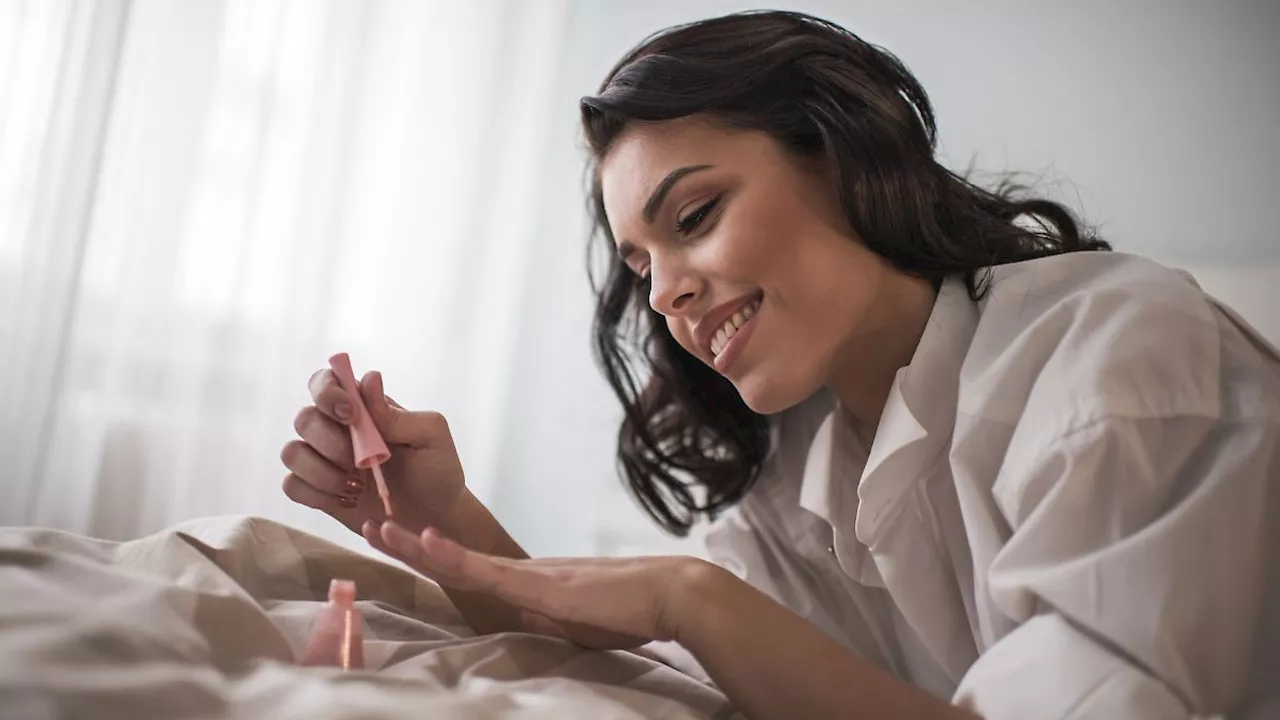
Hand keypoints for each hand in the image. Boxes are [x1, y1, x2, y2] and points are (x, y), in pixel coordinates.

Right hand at [281, 369, 468, 536]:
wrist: (436, 517)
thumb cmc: (437, 470)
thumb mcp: (430, 436)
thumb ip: (396, 413)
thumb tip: (369, 379)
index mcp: (364, 407)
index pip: (326, 381)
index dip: (327, 392)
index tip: (350, 415)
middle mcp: (337, 428)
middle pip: (304, 419)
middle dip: (329, 442)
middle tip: (360, 463)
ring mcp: (323, 460)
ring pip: (291, 453)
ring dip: (321, 472)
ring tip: (357, 487)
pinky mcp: (316, 490)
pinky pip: (291, 485)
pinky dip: (316, 494)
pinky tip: (347, 501)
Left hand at [364, 520, 714, 649]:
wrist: (668, 595)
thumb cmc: (631, 612)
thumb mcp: (578, 624)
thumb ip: (549, 622)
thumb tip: (528, 626)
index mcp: (529, 582)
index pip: (469, 569)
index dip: (431, 556)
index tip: (400, 542)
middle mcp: (522, 571)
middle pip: (453, 557)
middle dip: (409, 542)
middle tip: (370, 523)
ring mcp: (528, 575)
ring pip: (459, 558)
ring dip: (415, 544)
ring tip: (378, 526)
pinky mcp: (540, 585)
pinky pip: (487, 571)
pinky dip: (454, 556)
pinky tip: (428, 542)